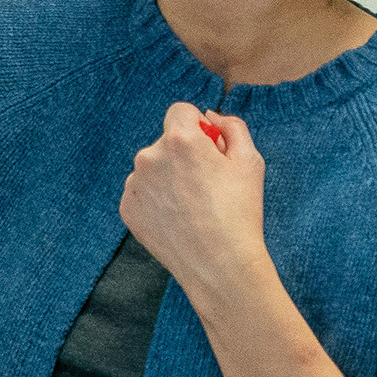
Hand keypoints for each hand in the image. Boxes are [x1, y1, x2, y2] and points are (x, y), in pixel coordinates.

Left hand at [119, 102, 268, 295]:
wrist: (219, 265)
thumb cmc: (239, 212)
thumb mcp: (250, 161)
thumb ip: (231, 127)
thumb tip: (208, 116)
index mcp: (180, 140)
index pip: (180, 111)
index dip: (198, 127)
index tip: (208, 146)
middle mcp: (149, 157)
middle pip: (166, 142)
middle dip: (183, 154)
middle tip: (206, 184)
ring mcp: (134, 184)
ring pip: (152, 168)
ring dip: (167, 177)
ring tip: (192, 206)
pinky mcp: (127, 208)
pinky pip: (141, 192)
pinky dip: (156, 200)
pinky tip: (177, 219)